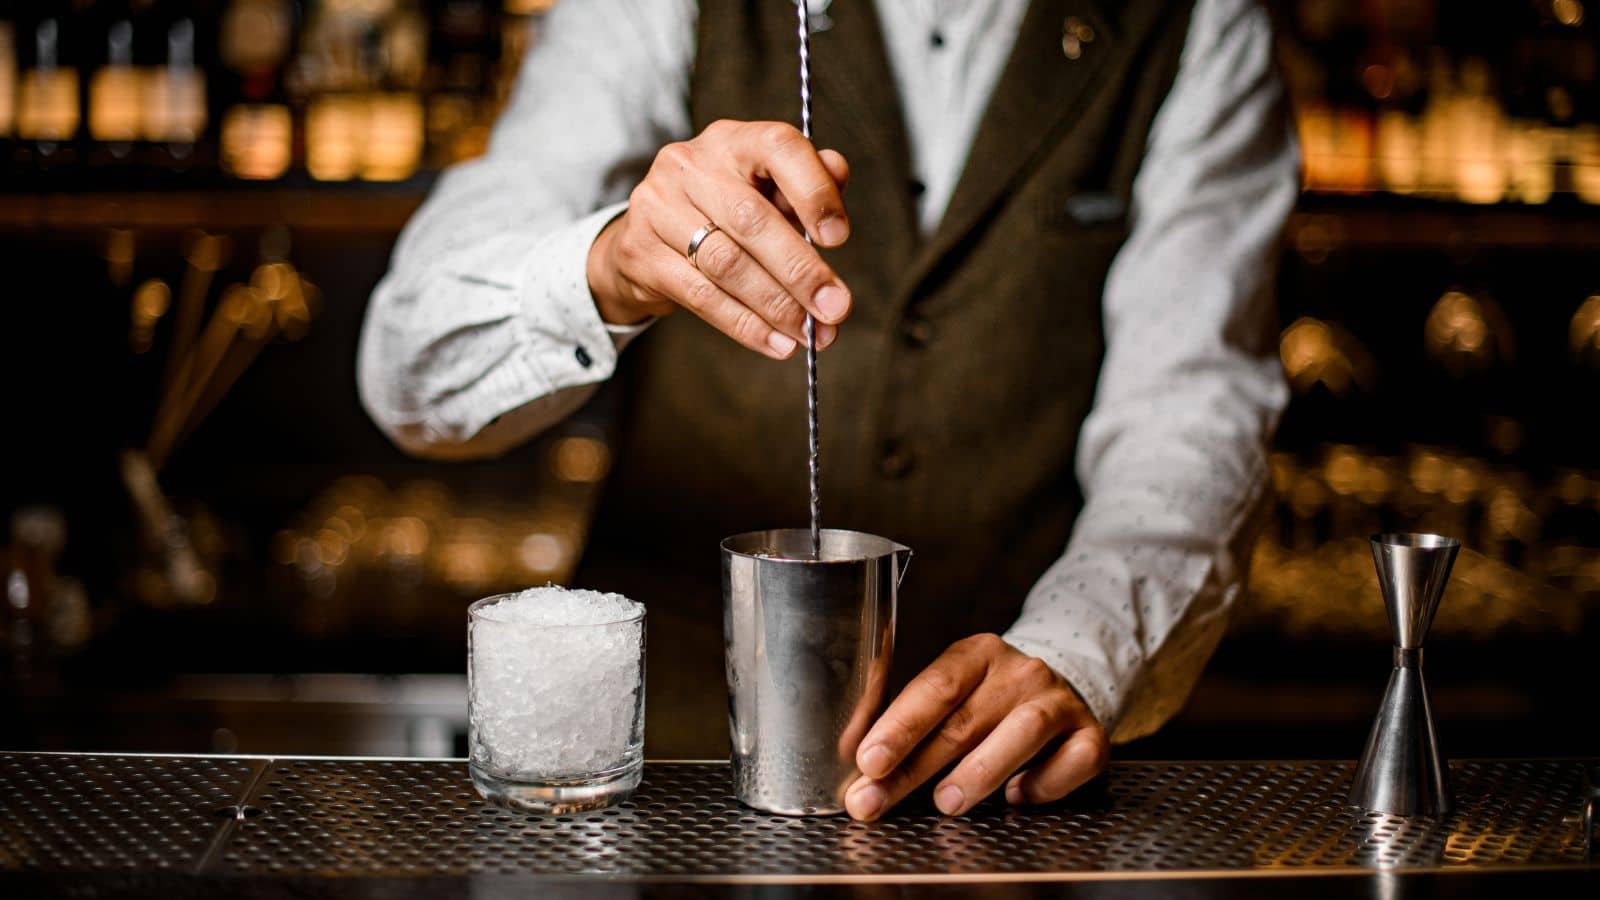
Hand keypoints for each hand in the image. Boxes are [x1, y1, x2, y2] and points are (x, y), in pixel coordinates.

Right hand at [586, 119, 852, 359]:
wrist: (648, 236)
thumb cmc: (725, 209)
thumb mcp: (767, 188)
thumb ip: (808, 179)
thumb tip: (839, 171)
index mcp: (733, 140)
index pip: (778, 148)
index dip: (813, 192)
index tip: (838, 238)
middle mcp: (690, 165)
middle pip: (751, 220)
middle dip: (800, 271)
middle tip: (835, 308)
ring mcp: (658, 207)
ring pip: (726, 264)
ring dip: (776, 306)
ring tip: (812, 334)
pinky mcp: (641, 252)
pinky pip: (701, 296)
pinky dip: (745, 326)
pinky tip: (778, 344)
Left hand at [844, 633, 1108, 820]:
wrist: (1061, 690)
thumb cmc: (989, 701)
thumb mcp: (949, 696)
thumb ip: (908, 723)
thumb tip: (859, 766)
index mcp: (977, 653)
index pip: (935, 687)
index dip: (899, 726)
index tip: (868, 761)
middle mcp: (1021, 671)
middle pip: (964, 720)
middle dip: (914, 767)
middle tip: (876, 799)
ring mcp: (1060, 702)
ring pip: (1022, 734)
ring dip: (979, 772)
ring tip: (945, 802)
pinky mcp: (1091, 736)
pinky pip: (1071, 762)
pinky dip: (1044, 784)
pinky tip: (1017, 796)